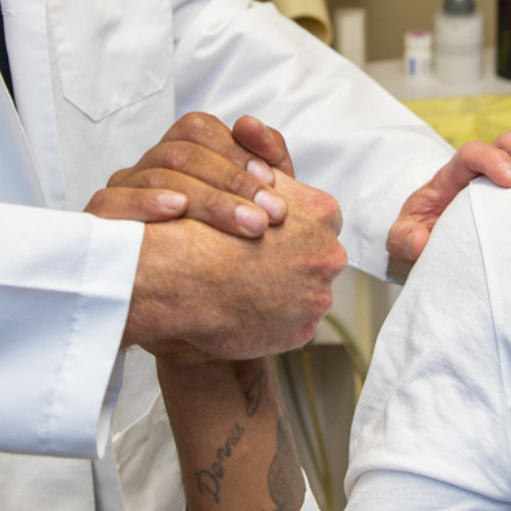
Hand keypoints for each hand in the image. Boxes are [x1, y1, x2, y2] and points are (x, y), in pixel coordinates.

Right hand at [87, 113, 297, 238]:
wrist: (194, 321)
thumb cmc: (229, 256)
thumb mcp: (257, 208)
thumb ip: (267, 162)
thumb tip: (248, 123)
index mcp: (179, 159)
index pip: (196, 130)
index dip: (234, 151)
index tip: (271, 183)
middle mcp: (145, 170)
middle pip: (180, 153)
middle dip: (231, 182)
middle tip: (268, 216)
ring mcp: (119, 195)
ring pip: (155, 175)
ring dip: (207, 199)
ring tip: (246, 225)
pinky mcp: (97, 225)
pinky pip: (110, 202)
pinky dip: (145, 201)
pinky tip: (178, 210)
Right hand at [125, 169, 346, 358]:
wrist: (182, 274)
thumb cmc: (208, 228)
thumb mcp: (245, 185)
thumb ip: (272, 183)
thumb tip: (276, 180)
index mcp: (322, 214)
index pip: (322, 218)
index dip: (294, 225)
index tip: (271, 232)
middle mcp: (329, 255)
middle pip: (319, 256)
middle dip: (295, 259)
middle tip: (259, 261)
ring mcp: (318, 296)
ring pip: (309, 292)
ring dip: (286, 290)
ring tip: (248, 286)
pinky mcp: (303, 330)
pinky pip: (294, 323)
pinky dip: (276, 319)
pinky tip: (247, 308)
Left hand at [385, 127, 510, 264]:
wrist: (432, 229)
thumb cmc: (422, 228)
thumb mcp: (402, 236)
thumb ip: (403, 237)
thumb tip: (418, 239)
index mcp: (454, 175)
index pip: (473, 153)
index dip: (492, 159)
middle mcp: (485, 164)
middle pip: (509, 141)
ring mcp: (509, 168)